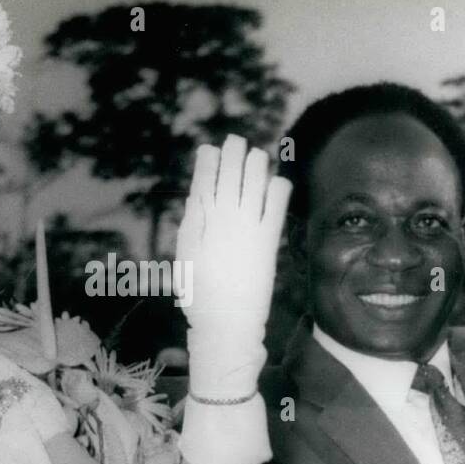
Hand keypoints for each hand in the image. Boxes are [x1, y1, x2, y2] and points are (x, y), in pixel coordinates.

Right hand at [174, 135, 290, 397]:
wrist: (226, 322)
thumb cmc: (201, 293)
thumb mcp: (186, 254)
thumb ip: (191, 222)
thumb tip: (196, 195)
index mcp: (199, 222)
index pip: (203, 181)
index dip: (207, 162)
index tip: (210, 148)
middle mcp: (224, 219)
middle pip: (230, 175)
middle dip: (232, 153)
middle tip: (236, 141)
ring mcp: (248, 227)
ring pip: (253, 182)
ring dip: (255, 164)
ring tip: (257, 155)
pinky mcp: (269, 240)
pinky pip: (276, 205)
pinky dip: (277, 189)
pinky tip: (278, 181)